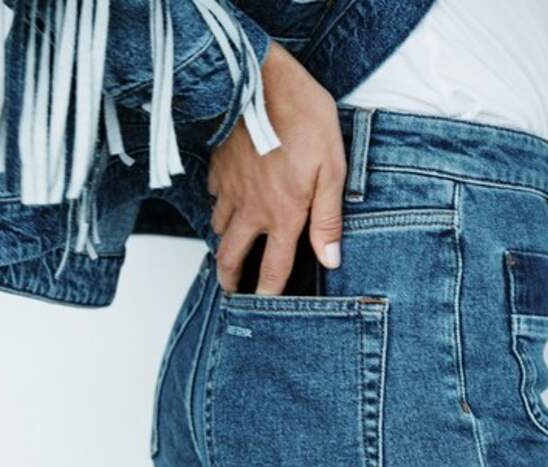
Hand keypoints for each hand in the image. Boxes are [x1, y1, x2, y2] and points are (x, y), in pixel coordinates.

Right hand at [207, 41, 346, 294]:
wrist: (262, 79)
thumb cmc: (304, 118)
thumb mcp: (332, 169)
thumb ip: (329, 219)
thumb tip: (330, 259)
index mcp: (283, 215)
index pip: (273, 268)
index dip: (268, 293)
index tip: (263, 306)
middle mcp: (251, 209)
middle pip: (231, 257)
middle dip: (230, 278)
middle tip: (232, 289)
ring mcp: (230, 189)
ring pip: (220, 228)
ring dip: (226, 241)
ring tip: (234, 246)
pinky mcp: (219, 168)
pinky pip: (214, 197)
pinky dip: (220, 205)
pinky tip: (230, 200)